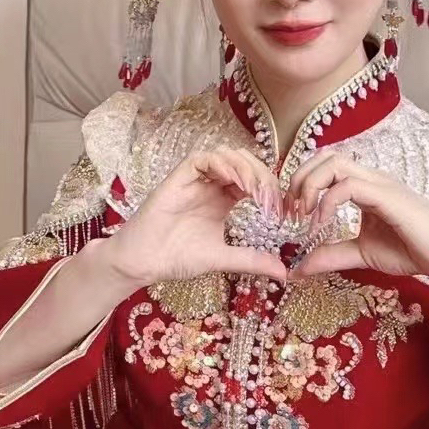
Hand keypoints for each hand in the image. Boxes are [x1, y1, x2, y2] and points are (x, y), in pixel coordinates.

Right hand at [108, 147, 287, 288]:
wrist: (144, 261)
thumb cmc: (177, 258)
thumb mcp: (223, 258)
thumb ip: (252, 260)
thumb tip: (284, 273)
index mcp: (224, 199)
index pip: (255, 181)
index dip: (271, 189)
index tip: (282, 211)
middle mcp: (212, 185)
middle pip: (246, 162)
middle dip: (263, 176)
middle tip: (271, 199)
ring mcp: (196, 179)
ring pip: (227, 155)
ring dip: (246, 168)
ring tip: (256, 191)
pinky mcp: (179, 177)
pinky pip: (203, 158)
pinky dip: (222, 164)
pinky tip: (235, 182)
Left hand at [285, 150, 428, 295]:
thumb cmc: (411, 251)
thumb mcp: (361, 254)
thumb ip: (330, 255)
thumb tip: (297, 269)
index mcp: (365, 186)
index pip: (325, 165)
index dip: (301, 182)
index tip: (289, 213)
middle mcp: (371, 178)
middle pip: (325, 156)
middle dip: (299, 178)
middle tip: (290, 211)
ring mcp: (380, 184)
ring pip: (334, 162)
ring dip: (310, 184)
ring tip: (303, 214)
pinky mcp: (388, 197)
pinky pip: (348, 186)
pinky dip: (327, 202)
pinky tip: (320, 223)